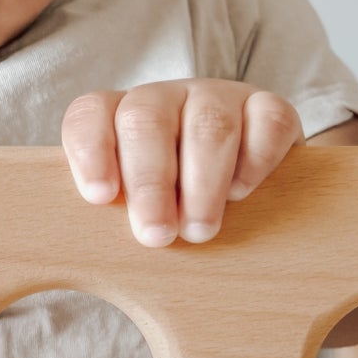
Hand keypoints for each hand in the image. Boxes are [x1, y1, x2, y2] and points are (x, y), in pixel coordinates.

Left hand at [61, 80, 303, 246]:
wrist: (244, 193)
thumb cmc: (172, 208)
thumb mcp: (134, 212)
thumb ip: (113, 218)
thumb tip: (98, 260)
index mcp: (118, 118)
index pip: (89, 115)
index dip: (90, 151)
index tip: (100, 197)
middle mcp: (165, 99)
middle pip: (146, 120)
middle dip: (150, 182)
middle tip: (156, 235)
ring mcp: (217, 97)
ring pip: (208, 125)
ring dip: (202, 183)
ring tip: (199, 230)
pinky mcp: (268, 108)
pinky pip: (266, 121)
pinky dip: (254, 160)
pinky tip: (240, 193)